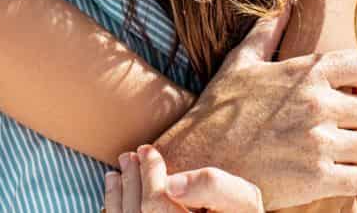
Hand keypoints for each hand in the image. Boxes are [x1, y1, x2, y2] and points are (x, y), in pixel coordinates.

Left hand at [104, 145, 262, 212]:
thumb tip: (171, 185)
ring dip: (120, 191)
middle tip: (132, 154)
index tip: (148, 150)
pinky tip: (116, 183)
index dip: (150, 176)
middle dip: (132, 180)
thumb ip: (213, 186)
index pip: (157, 207)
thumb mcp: (240, 197)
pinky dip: (116, 203)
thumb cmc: (240, 212)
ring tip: (123, 165)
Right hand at [153, 8, 356, 209]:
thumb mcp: (239, 64)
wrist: (199, 159)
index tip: (352, 93)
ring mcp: (319, 142)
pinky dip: (352, 181)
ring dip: (353, 154)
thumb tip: (283, 4)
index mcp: (304, 73)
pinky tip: (330, 178)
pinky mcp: (319, 179)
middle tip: (336, 131)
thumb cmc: (218, 111)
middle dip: (356, 122)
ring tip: (330, 156)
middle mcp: (317, 104)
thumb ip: (266, 32)